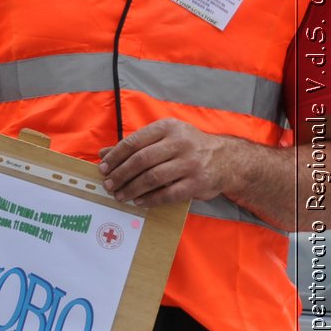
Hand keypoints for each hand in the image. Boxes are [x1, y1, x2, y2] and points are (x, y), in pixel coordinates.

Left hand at [98, 118, 224, 206]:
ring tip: (120, 195)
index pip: (133, 142)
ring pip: (152, 178)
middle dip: (120, 174)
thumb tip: (103, 154)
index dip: (115, 157)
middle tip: (108, 185)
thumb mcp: (163, 138)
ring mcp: (190, 163)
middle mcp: (180, 143)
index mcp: (168, 128)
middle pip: (141, 160)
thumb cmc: (188, 147)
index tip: (103, 168)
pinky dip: (151, 199)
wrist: (227, 159)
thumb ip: (134, 145)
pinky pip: (168, 194)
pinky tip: (139, 202)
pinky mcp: (198, 182)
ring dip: (132, 189)